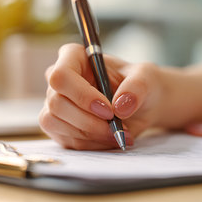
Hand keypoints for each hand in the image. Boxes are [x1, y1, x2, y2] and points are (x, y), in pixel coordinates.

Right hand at [39, 43, 163, 149]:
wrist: (141, 106)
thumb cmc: (140, 85)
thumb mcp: (146, 78)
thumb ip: (136, 87)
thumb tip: (120, 106)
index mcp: (74, 57)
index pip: (61, 75)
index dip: (82, 95)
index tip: (109, 110)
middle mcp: (60, 80)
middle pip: (56, 103)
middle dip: (89, 121)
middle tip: (117, 128)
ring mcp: (55, 103)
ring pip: (56, 123)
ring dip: (91, 135)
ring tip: (119, 134)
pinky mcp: (59, 127)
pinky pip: (66, 140)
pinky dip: (91, 144)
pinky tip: (111, 139)